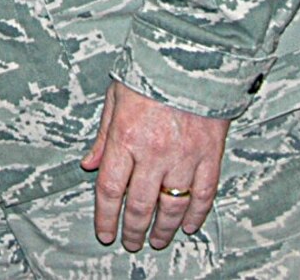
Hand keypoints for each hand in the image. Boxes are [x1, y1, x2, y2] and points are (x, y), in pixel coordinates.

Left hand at [80, 80, 228, 251]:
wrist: (191, 55)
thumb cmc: (148, 73)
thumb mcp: (115, 99)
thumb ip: (103, 137)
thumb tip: (89, 166)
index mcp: (126, 137)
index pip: (110, 188)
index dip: (105, 216)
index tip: (105, 233)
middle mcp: (154, 152)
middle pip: (140, 204)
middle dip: (133, 229)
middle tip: (131, 243)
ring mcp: (185, 156)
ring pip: (173, 206)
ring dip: (164, 228)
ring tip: (157, 240)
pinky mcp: (210, 155)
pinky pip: (204, 194)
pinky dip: (197, 214)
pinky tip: (189, 225)